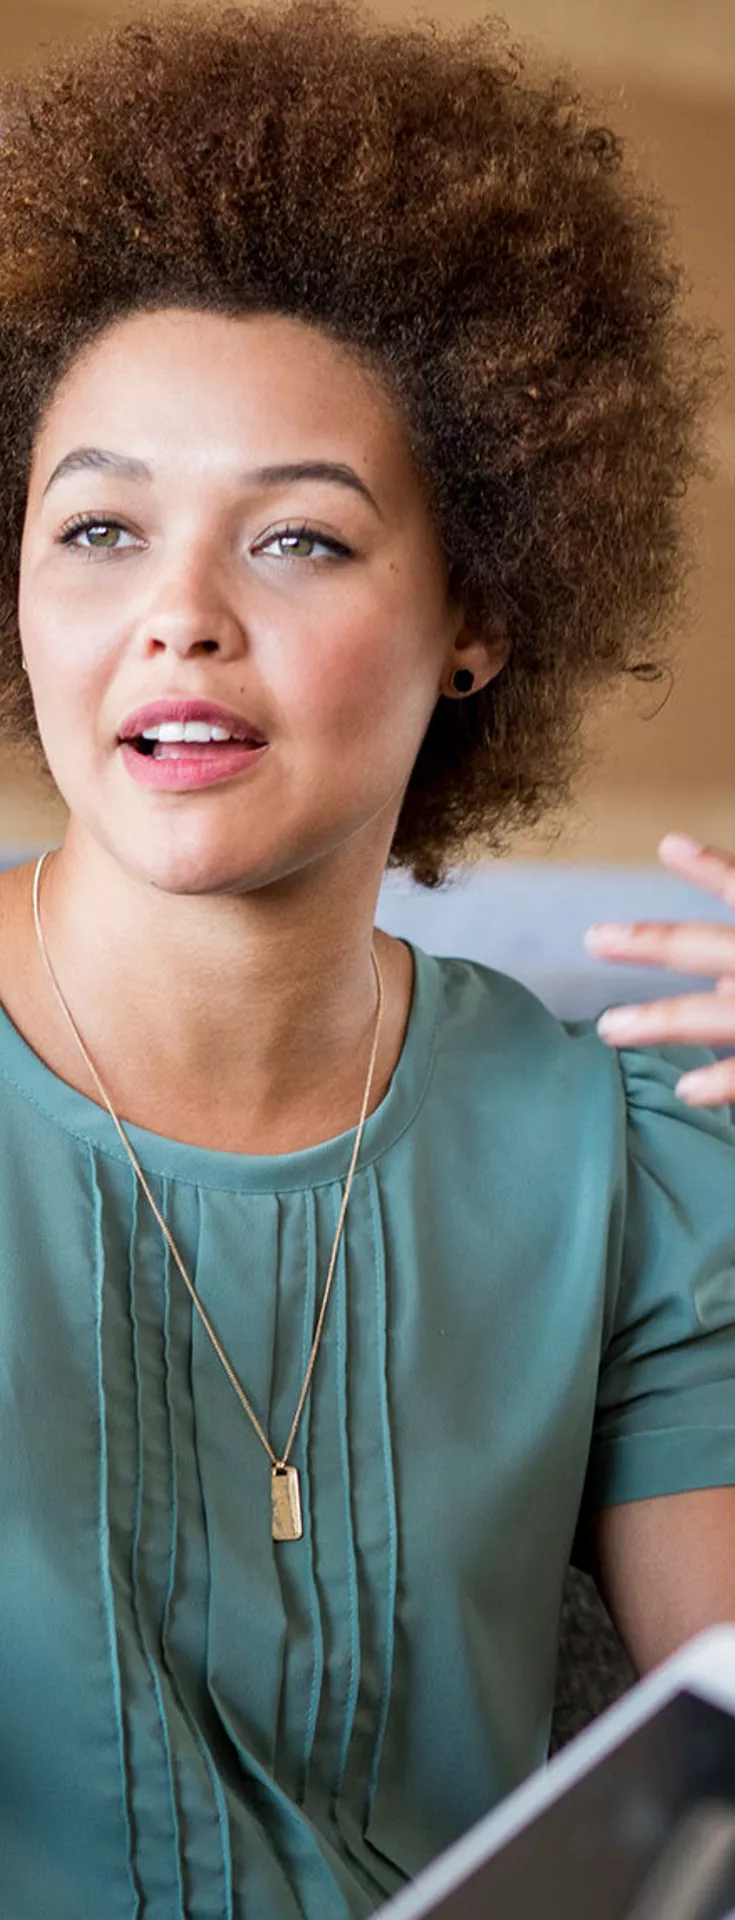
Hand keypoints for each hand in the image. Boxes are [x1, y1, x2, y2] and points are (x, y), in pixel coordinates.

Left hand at [583, 833, 734, 1107]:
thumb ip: (734, 946)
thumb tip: (711, 915)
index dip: (710, 868)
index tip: (668, 845)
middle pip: (706, 947)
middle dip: (649, 943)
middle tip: (592, 939)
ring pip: (708, 1016)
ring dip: (658, 1021)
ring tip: (608, 1030)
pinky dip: (721, 1082)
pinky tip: (686, 1092)